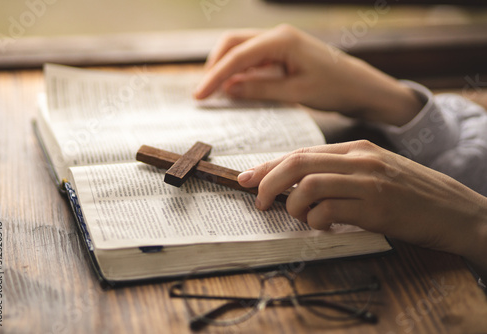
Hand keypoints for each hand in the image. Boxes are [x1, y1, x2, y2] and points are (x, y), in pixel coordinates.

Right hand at [194, 24, 422, 125]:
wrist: (361, 88)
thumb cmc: (336, 89)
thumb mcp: (296, 93)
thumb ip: (259, 90)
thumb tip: (228, 89)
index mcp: (281, 40)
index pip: (237, 57)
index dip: (215, 76)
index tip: (200, 95)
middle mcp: (278, 36)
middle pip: (233, 44)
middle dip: (215, 66)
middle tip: (204, 93)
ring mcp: (280, 43)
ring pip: (241, 49)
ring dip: (226, 68)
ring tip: (215, 92)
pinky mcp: (283, 53)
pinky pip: (254, 59)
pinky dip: (241, 72)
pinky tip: (235, 87)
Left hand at [237, 140, 486, 269]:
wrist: (455, 210)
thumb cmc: (410, 193)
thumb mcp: (374, 171)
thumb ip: (338, 172)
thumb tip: (296, 184)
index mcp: (356, 148)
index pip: (300, 152)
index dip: (269, 166)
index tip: (247, 179)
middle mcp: (360, 159)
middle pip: (298, 163)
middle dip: (268, 183)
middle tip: (260, 202)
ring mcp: (368, 182)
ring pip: (309, 185)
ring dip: (294, 205)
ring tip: (301, 216)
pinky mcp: (376, 207)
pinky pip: (329, 210)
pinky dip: (316, 221)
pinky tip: (323, 225)